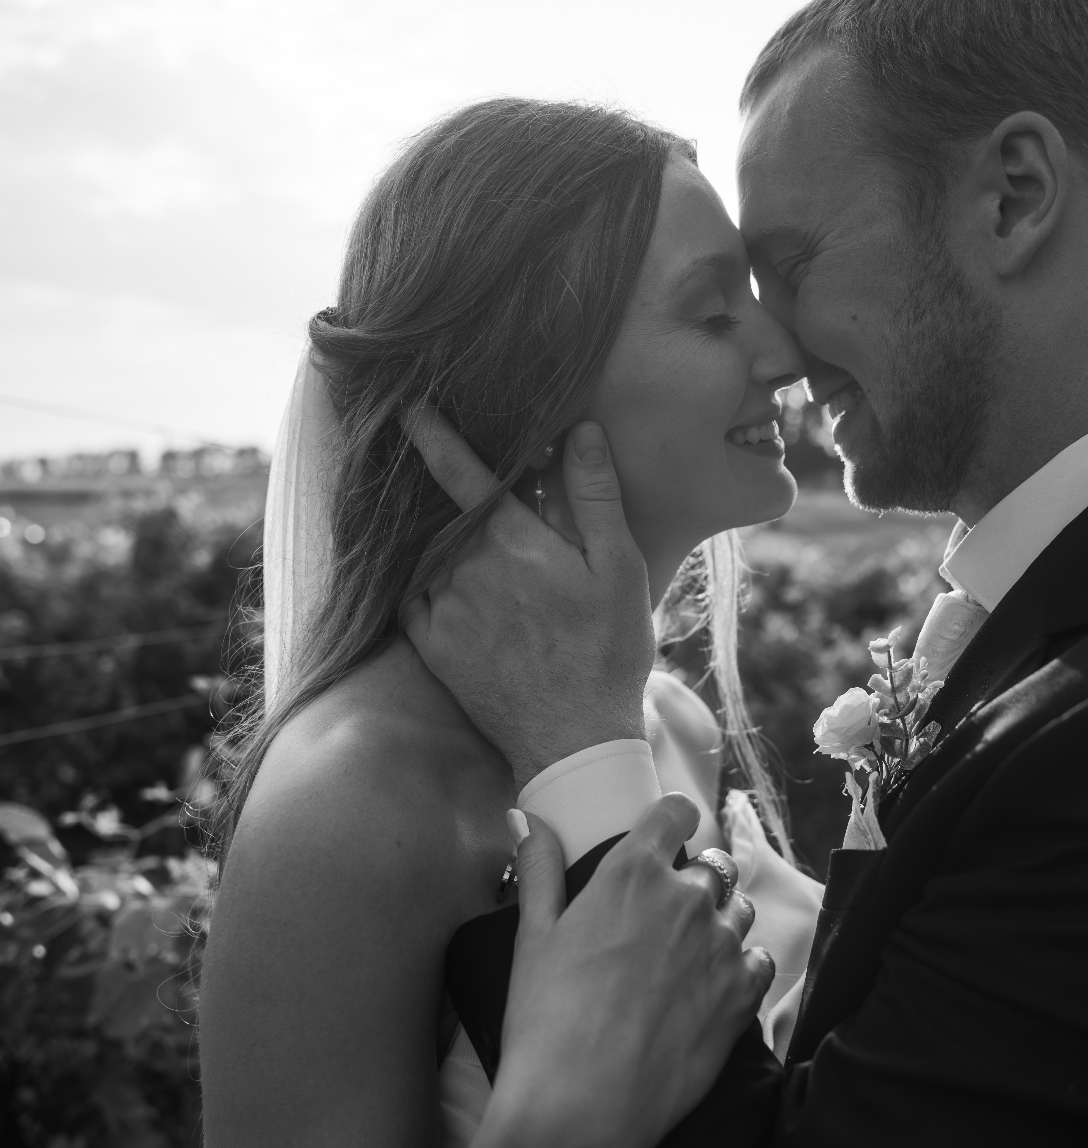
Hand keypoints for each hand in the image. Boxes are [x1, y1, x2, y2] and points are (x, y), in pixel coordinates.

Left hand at [401, 411, 654, 789]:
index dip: (433, 436)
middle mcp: (466, 565)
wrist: (573, 740)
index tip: (408, 408)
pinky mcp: (432, 646)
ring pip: (440, 558)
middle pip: (458, 519)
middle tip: (521, 552)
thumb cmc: (607, 652)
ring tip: (508, 592)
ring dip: (462, 557)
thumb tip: (580, 430)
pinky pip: (421, 600)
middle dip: (478, 518)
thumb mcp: (619, 568)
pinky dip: (439, 593)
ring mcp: (444, 607)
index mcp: (512, 538)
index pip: (462, 471)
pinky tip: (474, 610)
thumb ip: (593, 495)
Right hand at [491, 798, 773, 1147]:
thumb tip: (526, 818)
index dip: (672, 820)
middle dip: (691, 885)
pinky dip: (741, 968)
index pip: (675, 813)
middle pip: (711, 867)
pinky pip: (759, 960)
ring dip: (719, 924)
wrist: (580, 1108)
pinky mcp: (743, 995)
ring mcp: (721, 946)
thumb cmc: (545, 1020)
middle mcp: (687, 897)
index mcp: (632, 872)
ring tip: (685, 960)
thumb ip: (538, 869)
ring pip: (738, 911)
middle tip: (660, 923)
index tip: (667, 835)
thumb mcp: (532, 937)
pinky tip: (711, 991)